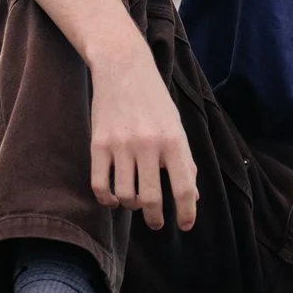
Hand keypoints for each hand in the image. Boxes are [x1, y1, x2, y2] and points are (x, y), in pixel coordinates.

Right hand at [88, 40, 198, 231]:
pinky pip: (100, 186)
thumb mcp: (176, 126)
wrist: (123, 67)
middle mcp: (148, 145)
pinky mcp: (98, 144)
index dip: (187, 212)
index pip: (184, 187)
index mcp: (174, 140)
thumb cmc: (154, 100)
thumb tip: (193, 195)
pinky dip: (107, 199)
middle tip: (156, 223)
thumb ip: (184, 160)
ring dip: (130, 206)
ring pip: (125, 196)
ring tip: (135, 202)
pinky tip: (113, 197)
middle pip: (151, 199)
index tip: (185, 225)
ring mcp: (121, 145)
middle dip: (155, 219)